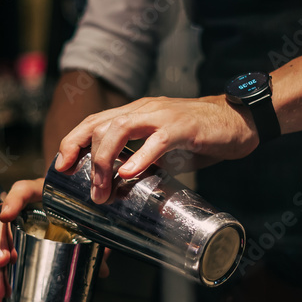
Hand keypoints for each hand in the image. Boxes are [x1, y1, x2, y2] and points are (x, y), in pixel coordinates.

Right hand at [0, 177, 111, 301]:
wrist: (74, 210)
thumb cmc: (78, 211)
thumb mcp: (85, 221)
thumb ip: (94, 241)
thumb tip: (101, 270)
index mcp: (40, 194)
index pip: (22, 190)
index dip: (12, 201)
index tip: (6, 216)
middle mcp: (21, 209)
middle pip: (1, 221)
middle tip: (4, 262)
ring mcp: (14, 227)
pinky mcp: (12, 244)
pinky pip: (0, 259)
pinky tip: (0, 294)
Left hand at [54, 95, 259, 202]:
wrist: (240, 120)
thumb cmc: (200, 136)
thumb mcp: (163, 146)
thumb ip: (142, 158)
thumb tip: (120, 187)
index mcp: (136, 113)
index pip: (94, 121)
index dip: (72, 141)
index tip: (62, 166)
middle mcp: (144, 109)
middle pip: (100, 125)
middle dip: (87, 158)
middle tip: (90, 192)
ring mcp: (163, 116)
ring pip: (121, 128)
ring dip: (107, 162)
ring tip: (105, 189)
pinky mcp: (185, 127)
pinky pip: (157, 140)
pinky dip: (140, 157)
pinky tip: (129, 174)